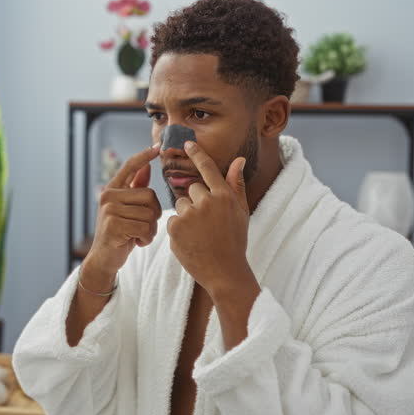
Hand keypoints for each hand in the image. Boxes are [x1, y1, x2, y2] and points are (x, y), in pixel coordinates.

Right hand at [84, 142, 162, 283]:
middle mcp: (108, 196)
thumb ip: (135, 188)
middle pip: (149, 195)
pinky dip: (146, 239)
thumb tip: (146, 166)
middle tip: (143, 226)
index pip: (129, 166)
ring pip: (149, 214)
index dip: (144, 156)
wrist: (103, 259)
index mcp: (112, 189)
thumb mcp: (127, 209)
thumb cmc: (120, 232)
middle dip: (154, 214)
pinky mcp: (114, 226)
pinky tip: (136, 242)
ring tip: (138, 236)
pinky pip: (145, 228)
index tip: (158, 147)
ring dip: (150, 230)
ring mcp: (109, 211)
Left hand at [166, 141, 255, 295]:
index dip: (197, 154)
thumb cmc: (235, 241)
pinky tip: (191, 241)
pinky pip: (172, 220)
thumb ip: (236, 185)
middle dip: (196, 202)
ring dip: (186, 216)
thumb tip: (239, 160)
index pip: (208, 168)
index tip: (187, 143)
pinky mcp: (175, 227)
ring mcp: (190, 214)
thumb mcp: (241, 212)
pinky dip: (178, 230)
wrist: (225, 271)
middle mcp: (207, 201)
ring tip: (199, 234)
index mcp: (224, 196)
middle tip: (207, 223)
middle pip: (192, 189)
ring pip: (180, 204)